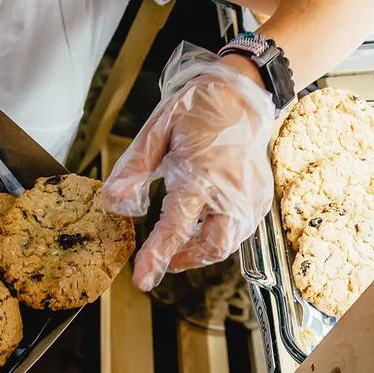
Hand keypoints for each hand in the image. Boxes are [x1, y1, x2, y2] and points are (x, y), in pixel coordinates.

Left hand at [101, 43, 275, 290]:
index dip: (157, 255)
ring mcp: (250, 196)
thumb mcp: (158, 129)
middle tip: (162, 259)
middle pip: (211, 246)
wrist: (242, 93)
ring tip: (180, 240)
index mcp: (202, 174)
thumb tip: (112, 199)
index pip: (176, 226)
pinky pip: (240, 230)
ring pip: (228, 243)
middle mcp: (231, 190)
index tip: (143, 279)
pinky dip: (220, 235)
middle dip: (184, 259)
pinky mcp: (260, 196)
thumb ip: (135, 166)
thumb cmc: (197, 109)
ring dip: (202, 250)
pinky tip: (203, 222)